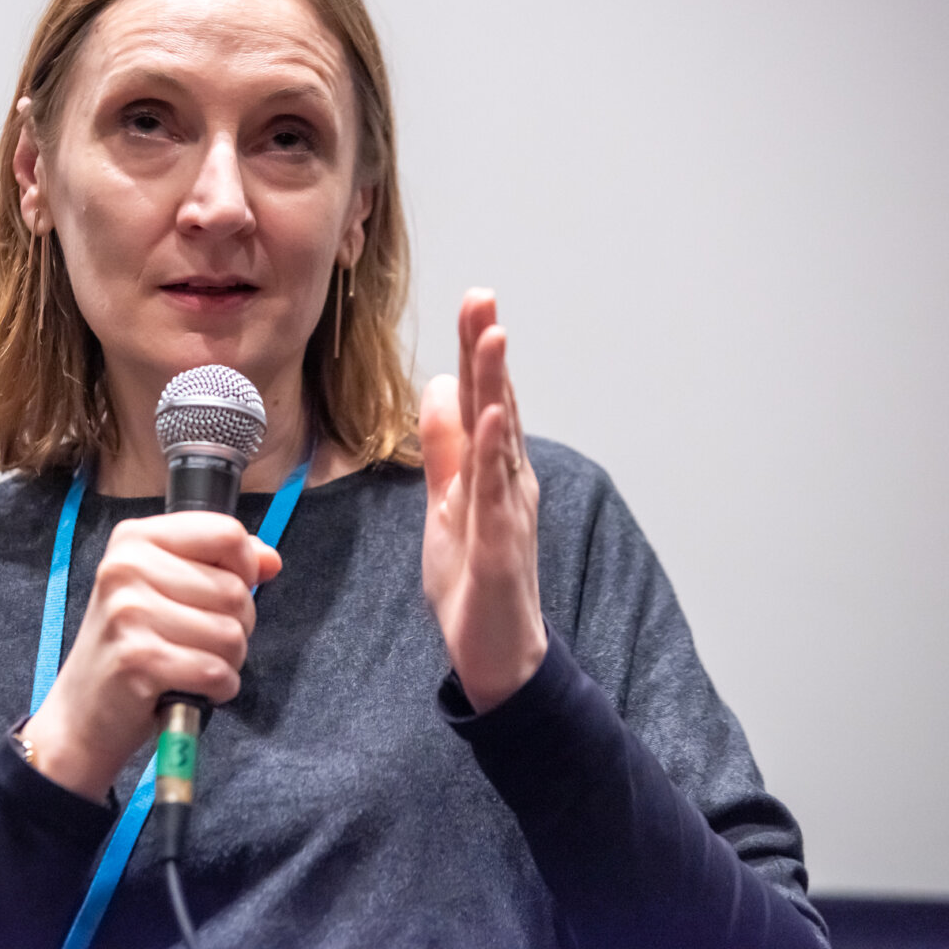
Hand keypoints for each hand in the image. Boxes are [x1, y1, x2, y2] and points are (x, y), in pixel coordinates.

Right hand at [22, 512, 280, 799]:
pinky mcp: (138, 660)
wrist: (82, 713)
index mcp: (135, 538)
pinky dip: (217, 688)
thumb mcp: (167, 589)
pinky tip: (190, 688)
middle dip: (237, 625)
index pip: (227, 533)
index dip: (245, 568)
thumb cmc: (131, 646)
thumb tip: (271, 560)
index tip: (223, 594)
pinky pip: (216, 671)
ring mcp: (128, 613)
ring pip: (232, 633)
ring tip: (192, 664)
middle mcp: (126, 567)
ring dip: (227, 661)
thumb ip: (221, 565)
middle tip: (198, 641)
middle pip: (235, 589)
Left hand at [419, 289, 545, 712]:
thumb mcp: (447, 501)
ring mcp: (507, 510)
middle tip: (483, 297)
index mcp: (493, 468)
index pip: (484, 397)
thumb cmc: (475, 577)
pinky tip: (492, 417)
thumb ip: (445, 448)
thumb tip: (440, 390)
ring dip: (498, 385)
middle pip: (497, 403)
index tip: (474, 300)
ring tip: (492, 336)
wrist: (496, 652)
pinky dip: (494, 452)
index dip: (476, 350)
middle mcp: (509, 480)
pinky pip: (496, 493)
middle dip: (487, 349)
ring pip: (501, 436)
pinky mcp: (499, 544)